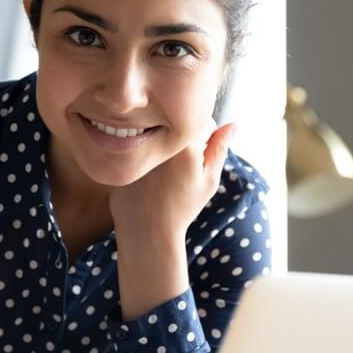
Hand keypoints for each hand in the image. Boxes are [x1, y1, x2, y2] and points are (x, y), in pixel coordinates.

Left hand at [109, 118, 236, 249]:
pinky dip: (142, 152)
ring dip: (161, 143)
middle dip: (182, 139)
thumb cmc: (182, 207)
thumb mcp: (208, 180)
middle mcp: (158, 138)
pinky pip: (135, 141)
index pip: (202, 121)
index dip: (205, 139)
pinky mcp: (119, 152)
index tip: (197, 160)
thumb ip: (219, 149)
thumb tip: (233, 125)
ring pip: (156, 130)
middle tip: (179, 166)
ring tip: (163, 172)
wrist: (148, 232)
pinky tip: (146, 176)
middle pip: (176, 123)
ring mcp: (135, 144)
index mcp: (184, 144)